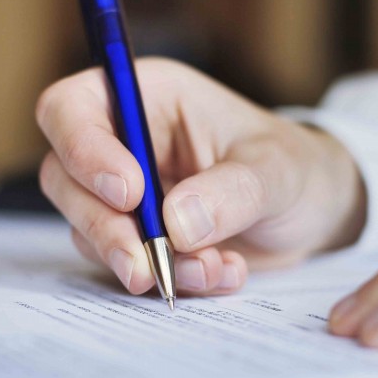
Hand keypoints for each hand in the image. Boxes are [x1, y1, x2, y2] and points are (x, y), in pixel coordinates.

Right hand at [37, 58, 364, 295]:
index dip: (84, 150)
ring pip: (91, 230)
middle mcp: (130, 144)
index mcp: (152, 99)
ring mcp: (134, 196)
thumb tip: (175, 225)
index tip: (131, 194)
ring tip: (211, 269)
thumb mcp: (276, 169)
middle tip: (145, 264)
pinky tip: (221, 274)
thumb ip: (231, 191)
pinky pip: (130, 263)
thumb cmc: (295, 168)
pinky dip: (173, 278)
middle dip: (105, 228)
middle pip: (65, 179)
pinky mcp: (146, 237)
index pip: (72, 109)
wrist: (311, 209)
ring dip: (143, 261)